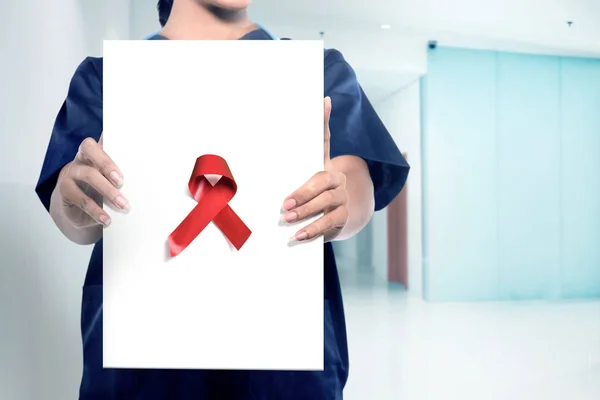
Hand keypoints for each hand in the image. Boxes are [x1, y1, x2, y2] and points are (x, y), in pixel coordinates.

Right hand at [56, 135, 127, 227]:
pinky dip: (96, 210)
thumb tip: (151, 174)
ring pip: (88, 175)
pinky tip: (107, 219)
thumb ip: (123, 174)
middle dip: (108, 163)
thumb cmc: (101, 189)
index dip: (109, 134)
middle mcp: (82, 158)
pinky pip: (80, 199)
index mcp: (96, 152)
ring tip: (124, 205)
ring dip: (108, 191)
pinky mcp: (65, 191)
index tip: (125, 138)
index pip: (102, 137)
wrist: (77, 210)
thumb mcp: (111, 180)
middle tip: (122, 180)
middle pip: (91, 150)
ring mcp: (71, 173)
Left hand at [281, 97, 348, 241]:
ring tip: (288, 219)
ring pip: (325, 203)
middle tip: (284, 204)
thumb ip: (300, 158)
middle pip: (322, 181)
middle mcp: (336, 179)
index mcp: (324, 165)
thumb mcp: (308, 174)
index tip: (323, 101)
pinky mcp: (343, 216)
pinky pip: (329, 223)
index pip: (324, 140)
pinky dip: (312, 230)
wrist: (343, 216)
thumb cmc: (317, 193)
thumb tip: (303, 118)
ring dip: (305, 211)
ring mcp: (342, 197)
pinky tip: (298, 236)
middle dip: (303, 192)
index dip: (324, 121)